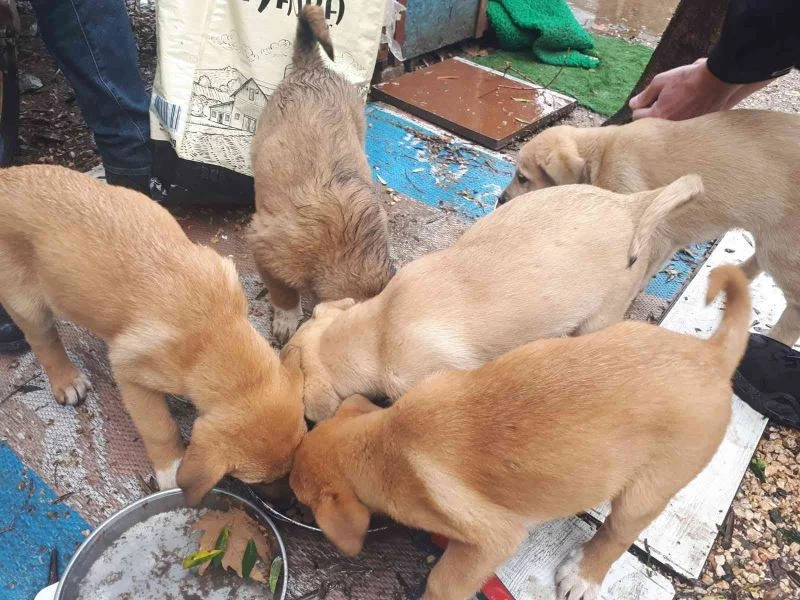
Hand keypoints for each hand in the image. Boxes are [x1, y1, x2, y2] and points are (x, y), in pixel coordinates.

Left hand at [629, 59, 772, 120]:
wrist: (716, 80)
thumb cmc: (687, 78)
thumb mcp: (660, 82)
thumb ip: (644, 95)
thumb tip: (632, 105)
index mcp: (658, 115)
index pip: (637, 116)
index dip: (641, 106)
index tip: (648, 99)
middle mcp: (669, 127)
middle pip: (649, 124)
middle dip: (651, 113)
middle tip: (661, 101)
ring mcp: (682, 129)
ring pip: (664, 127)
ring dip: (666, 117)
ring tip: (675, 104)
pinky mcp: (694, 129)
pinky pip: (679, 128)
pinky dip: (679, 119)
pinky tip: (686, 109)